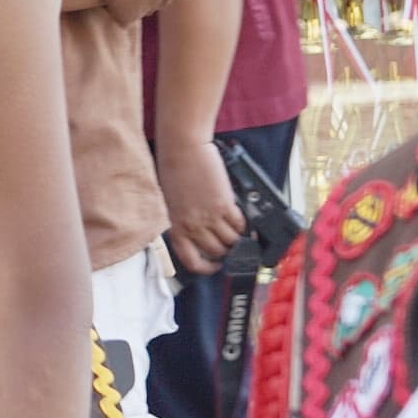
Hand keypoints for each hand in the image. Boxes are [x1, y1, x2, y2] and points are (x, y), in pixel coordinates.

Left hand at [162, 132, 246, 275]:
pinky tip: (241, 219)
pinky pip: (240, 224)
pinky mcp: (224, 204)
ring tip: (238, 233)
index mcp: (176, 227)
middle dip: (226, 251)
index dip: (206, 268)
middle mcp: (192, 225)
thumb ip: (185, 221)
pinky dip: (244, 224)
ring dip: (238, 239)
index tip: (214, 266)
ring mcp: (209, 216)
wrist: (183, 149)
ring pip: (231, 241)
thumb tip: (202, 234)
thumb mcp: (173, 203)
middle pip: (217, 252)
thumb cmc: (174, 170)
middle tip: (231, 245)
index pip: (191, 260)